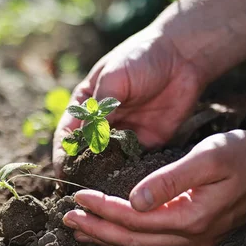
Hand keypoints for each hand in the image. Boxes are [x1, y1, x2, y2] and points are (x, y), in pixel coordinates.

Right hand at [53, 27, 204, 176]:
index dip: (63, 153)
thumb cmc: (140, 58)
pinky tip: (129, 183)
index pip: (67, 134)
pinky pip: (134, 162)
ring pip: (108, 161)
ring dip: (105, 175)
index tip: (62, 170)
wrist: (182, 55)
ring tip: (103, 191)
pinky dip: (130, 173)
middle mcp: (101, 123)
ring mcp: (123, 134)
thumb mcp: (114, 79)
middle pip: (85, 152)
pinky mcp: (146, 142)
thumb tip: (86, 139)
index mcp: (85, 105)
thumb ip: (100, 108)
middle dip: (81, 170)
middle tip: (81, 188)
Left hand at [62, 130, 245, 245]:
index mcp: (191, 218)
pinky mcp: (191, 233)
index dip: (104, 208)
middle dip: (96, 229)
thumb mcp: (209, 157)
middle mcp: (189, 236)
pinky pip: (149, 240)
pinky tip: (106, 231)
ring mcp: (191, 239)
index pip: (135, 219)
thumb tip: (134, 201)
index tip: (79, 196)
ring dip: (106, 236)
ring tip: (77, 229)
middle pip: (132, 239)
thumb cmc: (245, 156)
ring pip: (139, 244)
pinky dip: (123, 235)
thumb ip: (172, 179)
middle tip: (66, 219)